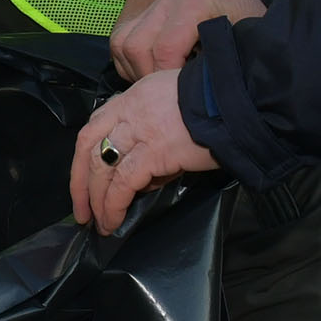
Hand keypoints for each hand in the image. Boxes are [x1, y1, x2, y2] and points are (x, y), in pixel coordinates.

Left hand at [70, 72, 219, 233]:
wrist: (239, 100)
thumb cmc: (216, 105)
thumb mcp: (175, 105)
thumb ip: (154, 132)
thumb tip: (147, 175)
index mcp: (133, 97)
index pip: (94, 126)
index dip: (83, 156)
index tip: (82, 180)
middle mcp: (130, 110)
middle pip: (89, 148)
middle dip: (81, 184)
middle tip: (82, 211)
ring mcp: (140, 130)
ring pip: (101, 168)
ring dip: (97, 201)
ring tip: (100, 223)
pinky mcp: (154, 152)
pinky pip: (123, 184)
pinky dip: (114, 205)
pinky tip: (114, 221)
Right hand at [113, 0, 260, 80]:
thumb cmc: (246, 17)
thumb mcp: (246, 37)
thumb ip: (226, 59)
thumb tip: (206, 91)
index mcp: (194, 4)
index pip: (165, 49)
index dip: (168, 78)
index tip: (181, 96)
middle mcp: (167, 1)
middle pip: (136, 46)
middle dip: (147, 78)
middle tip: (167, 94)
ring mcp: (153, 5)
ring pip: (122, 43)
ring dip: (134, 70)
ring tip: (159, 84)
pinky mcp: (143, 13)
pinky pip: (120, 41)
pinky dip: (129, 63)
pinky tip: (152, 72)